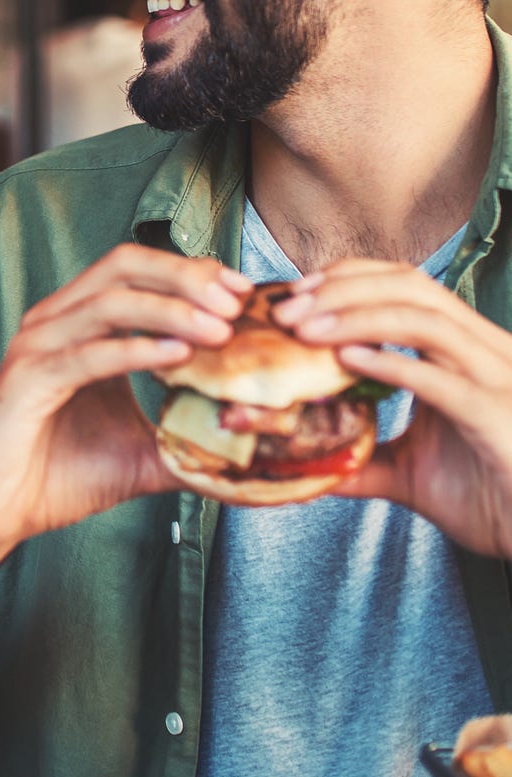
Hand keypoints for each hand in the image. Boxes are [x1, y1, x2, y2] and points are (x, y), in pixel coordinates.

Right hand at [0, 245, 252, 572]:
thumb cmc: (58, 476)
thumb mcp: (142, 452)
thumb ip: (190, 439)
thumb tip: (254, 450)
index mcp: (79, 325)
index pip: (138, 272)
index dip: (192, 272)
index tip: (244, 293)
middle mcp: (55, 322)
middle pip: (123, 266)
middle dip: (185, 275)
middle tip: (236, 299)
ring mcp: (37, 347)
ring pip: (108, 302)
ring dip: (170, 309)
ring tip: (221, 328)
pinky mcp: (27, 381)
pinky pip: (88, 354)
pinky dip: (136, 349)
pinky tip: (179, 355)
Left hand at [273, 260, 511, 556]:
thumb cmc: (486, 498)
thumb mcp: (408, 473)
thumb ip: (359, 459)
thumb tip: (302, 462)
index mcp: (463, 350)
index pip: (405, 285)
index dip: (348, 278)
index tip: (295, 296)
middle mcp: (482, 351)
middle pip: (411, 287)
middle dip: (341, 289)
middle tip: (286, 312)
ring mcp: (494, 378)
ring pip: (424, 319)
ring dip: (356, 317)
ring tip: (305, 331)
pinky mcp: (495, 414)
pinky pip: (441, 378)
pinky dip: (391, 362)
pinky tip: (348, 359)